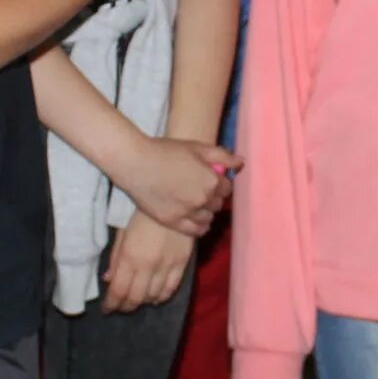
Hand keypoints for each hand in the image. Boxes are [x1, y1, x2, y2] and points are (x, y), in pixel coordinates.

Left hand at [100, 219, 194, 313]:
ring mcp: (167, 266)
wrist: (175, 201)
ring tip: (136, 301)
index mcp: (130, 256)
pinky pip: (171, 289)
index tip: (107, 309)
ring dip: (142, 302)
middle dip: (125, 306)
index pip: (118, 290)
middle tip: (120, 307)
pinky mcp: (182, 264)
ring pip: (153, 296)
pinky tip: (155, 298)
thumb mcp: (123, 231)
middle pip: (135, 298)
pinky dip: (161, 297)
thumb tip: (108, 279)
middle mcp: (148, 265)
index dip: (111, 304)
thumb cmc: (142, 213)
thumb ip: (115, 256)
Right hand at [116, 135, 237, 236]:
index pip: (227, 188)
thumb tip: (241, 163)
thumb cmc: (166, 151)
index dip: (219, 183)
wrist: (136, 164)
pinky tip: (193, 218)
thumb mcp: (197, 147)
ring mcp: (188, 213)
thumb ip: (223, 155)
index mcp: (211, 181)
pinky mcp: (173, 222)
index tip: (210, 179)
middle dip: (212, 197)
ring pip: (208, 218)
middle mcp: (203, 200)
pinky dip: (198, 226)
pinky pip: (196, 231)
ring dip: (205, 211)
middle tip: (199, 189)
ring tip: (193, 202)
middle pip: (218, 204)